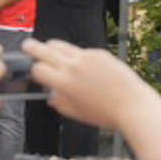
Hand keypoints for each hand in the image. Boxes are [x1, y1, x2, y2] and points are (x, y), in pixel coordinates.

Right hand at [25, 39, 156, 129]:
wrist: (133, 105)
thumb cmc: (106, 114)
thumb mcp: (76, 114)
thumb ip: (59, 104)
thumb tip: (51, 97)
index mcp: (63, 83)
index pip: (38, 69)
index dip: (34, 71)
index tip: (34, 72)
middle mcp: (72, 66)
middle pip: (44, 50)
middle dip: (32, 47)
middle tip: (27, 45)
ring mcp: (86, 57)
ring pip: (62, 45)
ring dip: (52, 46)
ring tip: (48, 47)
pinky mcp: (99, 53)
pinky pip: (81, 50)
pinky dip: (76, 54)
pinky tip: (80, 63)